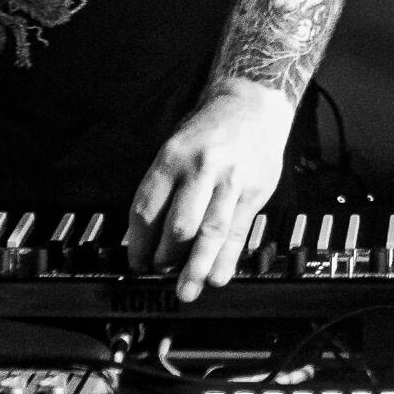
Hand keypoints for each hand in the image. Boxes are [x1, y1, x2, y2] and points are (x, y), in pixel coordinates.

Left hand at [127, 82, 294, 300]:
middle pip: (179, 225)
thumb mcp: (176, 146)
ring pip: (210, 232)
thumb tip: (152, 237)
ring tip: (187, 290)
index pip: (147, 208)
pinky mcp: (256, 191)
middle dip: (166, 257)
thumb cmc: (209, 129)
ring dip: (196, 267)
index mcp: (173, 156)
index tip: (137, 263)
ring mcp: (231, 180)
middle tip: (161, 272)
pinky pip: (238, 231)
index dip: (139, 243)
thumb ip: (166, 188)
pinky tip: (217, 276)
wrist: (253, 103)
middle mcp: (202, 168)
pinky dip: (227, 258)